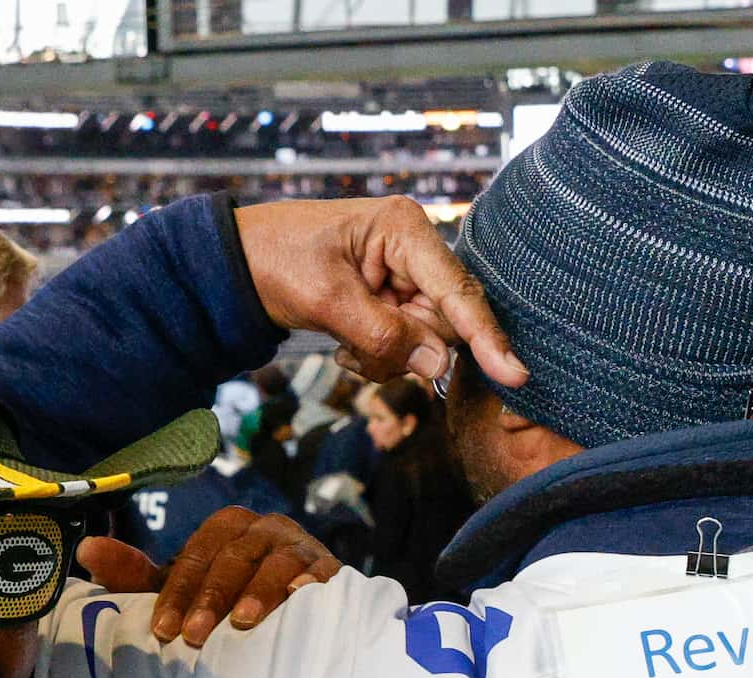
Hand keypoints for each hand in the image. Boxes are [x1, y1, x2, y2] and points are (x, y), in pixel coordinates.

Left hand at [76, 508, 343, 644]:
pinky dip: (312, 588)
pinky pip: (322, 575)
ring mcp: (301, 547)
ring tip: (244, 622)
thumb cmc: (231, 597)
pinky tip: (302, 604)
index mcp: (228, 527)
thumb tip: (84, 550)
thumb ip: (137, 575)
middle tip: (194, 636)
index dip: (178, 592)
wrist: (299, 605)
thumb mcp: (183, 588)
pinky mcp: (331, 570)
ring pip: (277, 562)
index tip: (163, 630)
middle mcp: (265, 529)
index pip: (196, 553)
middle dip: (212, 596)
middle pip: (235, 555)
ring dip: (259, 592)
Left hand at [233, 197, 526, 389]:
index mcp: (403, 228)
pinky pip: (407, 342)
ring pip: (425, 340)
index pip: (457, 291)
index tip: (513, 374)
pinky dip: (378, 354)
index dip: (485, 337)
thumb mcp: (326, 300)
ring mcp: (406, 274)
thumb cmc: (276, 261)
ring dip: (386, 356)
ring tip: (344, 342)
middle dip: (405, 348)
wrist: (239, 264)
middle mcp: (414, 247)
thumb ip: (384, 334)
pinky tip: (347, 342)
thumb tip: (438, 365)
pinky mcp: (395, 296)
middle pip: (444, 322)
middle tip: (353, 348)